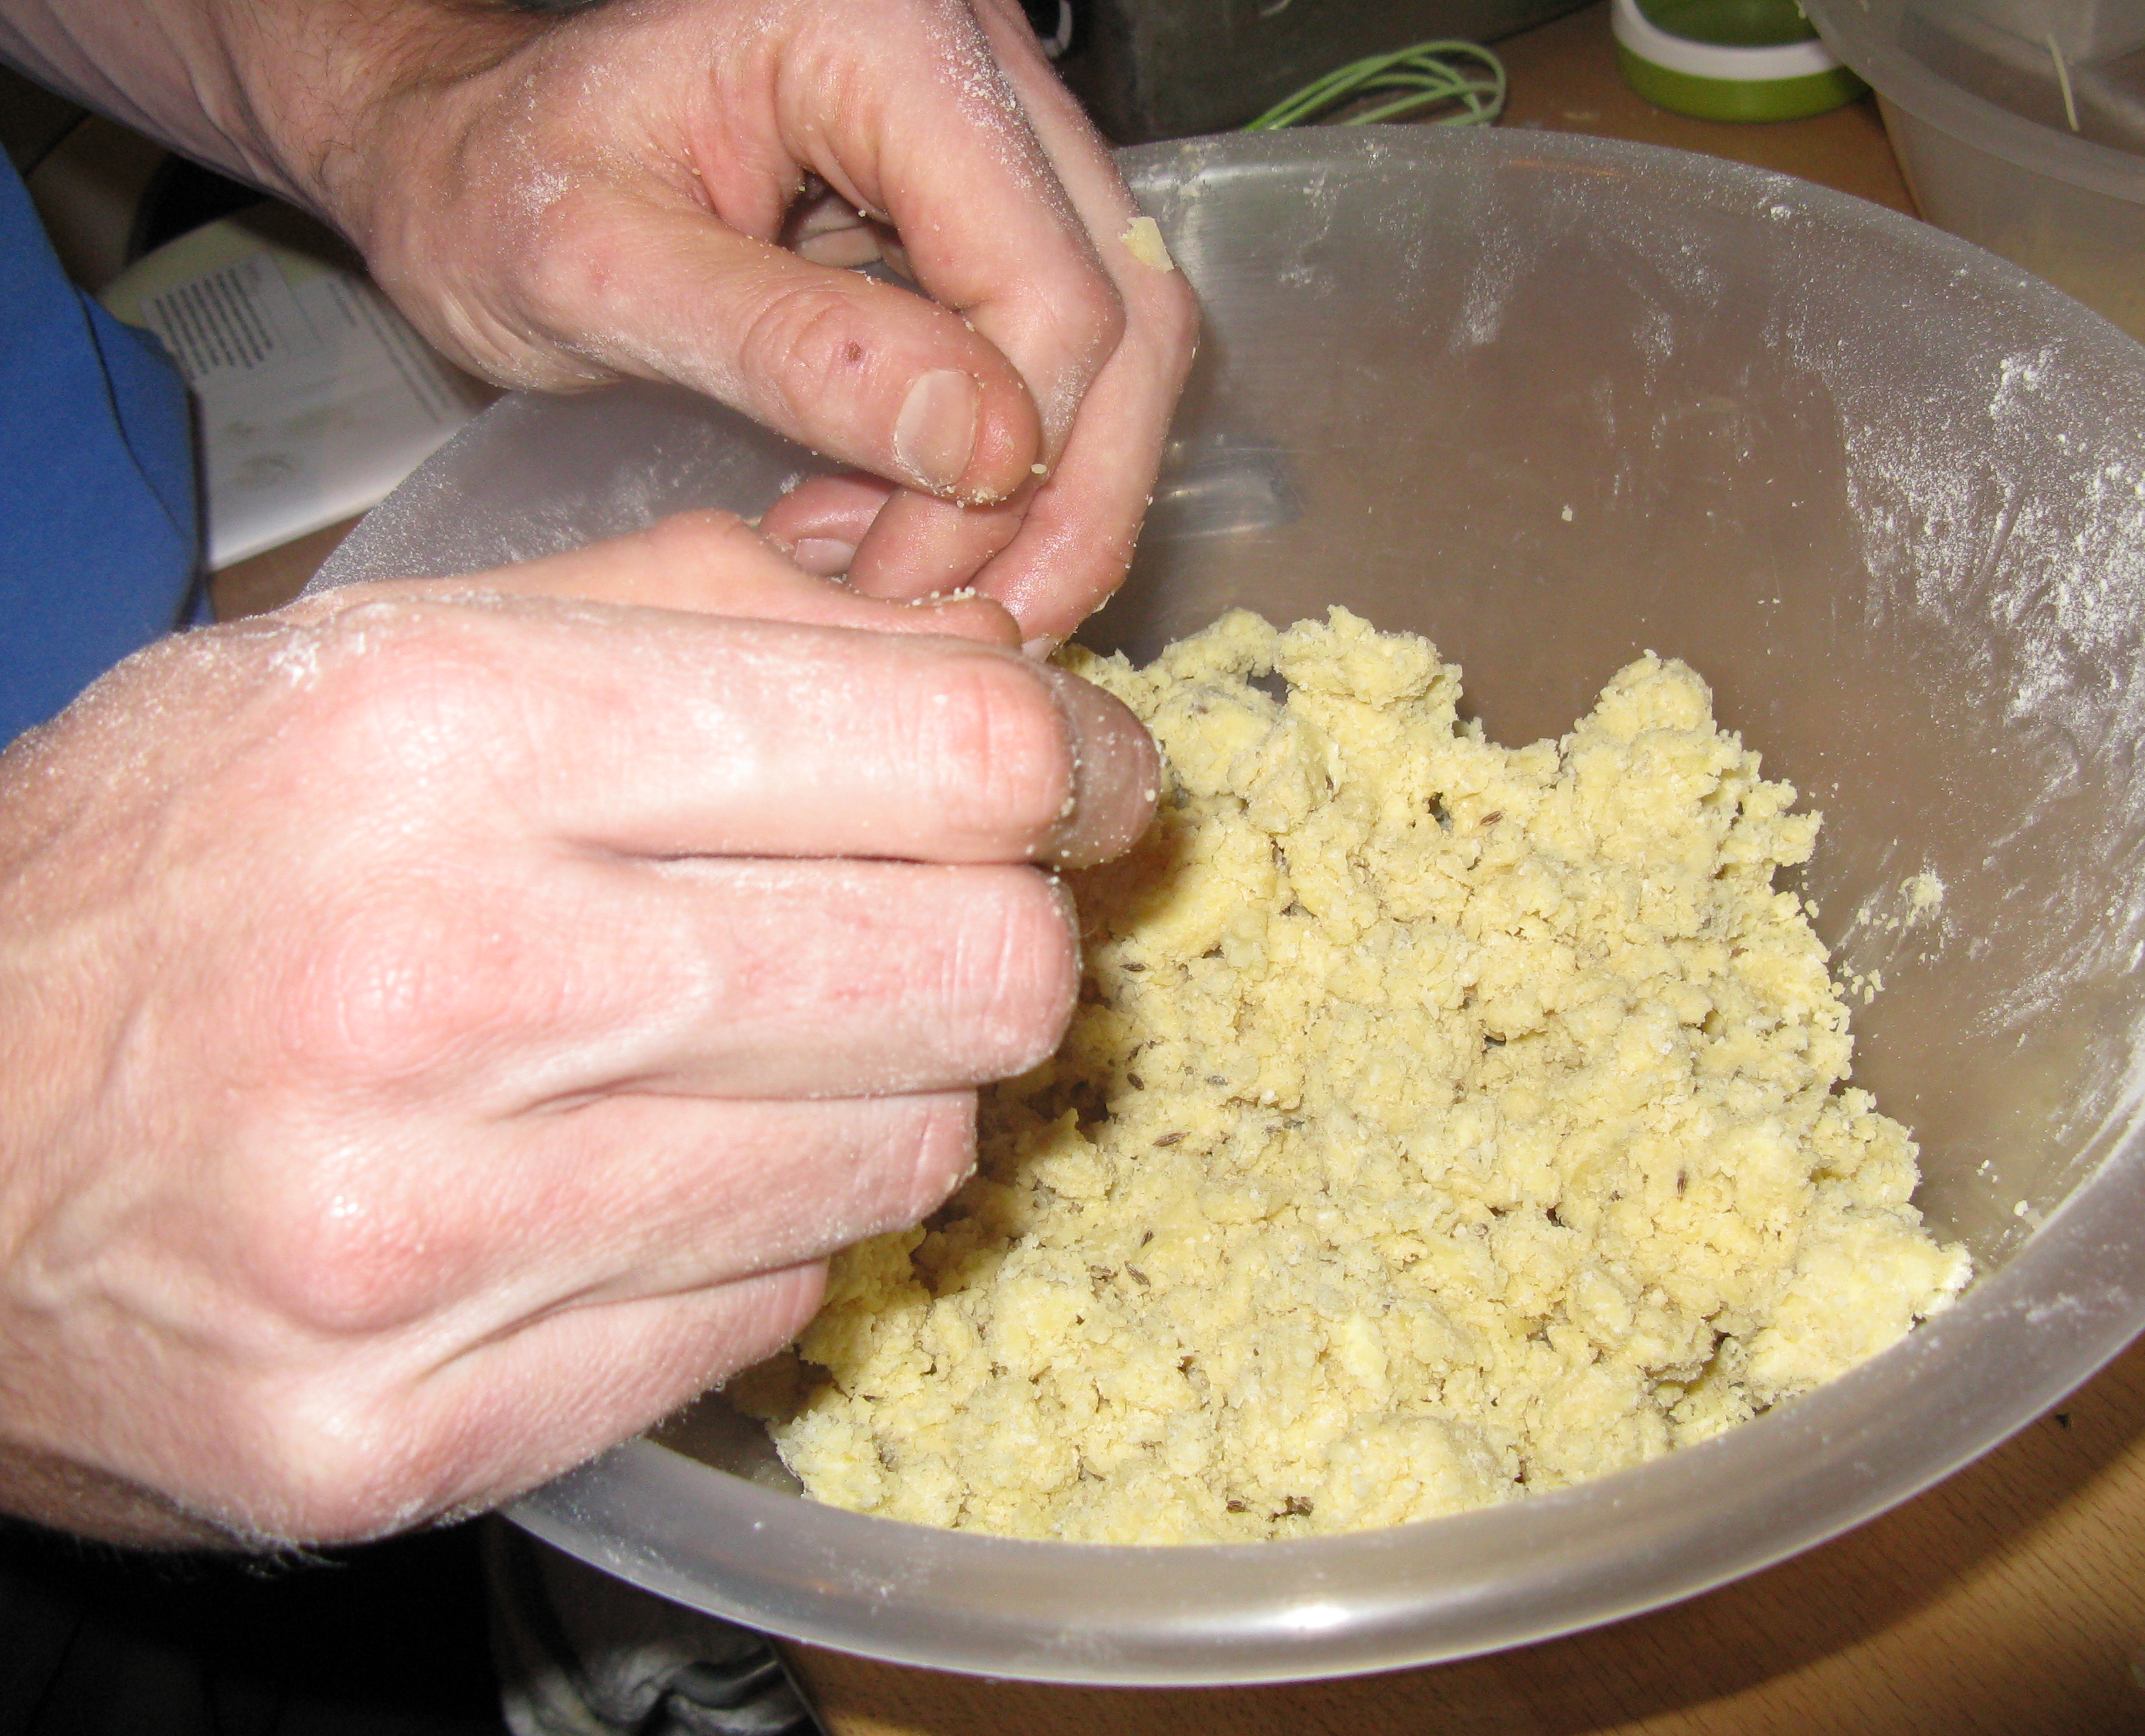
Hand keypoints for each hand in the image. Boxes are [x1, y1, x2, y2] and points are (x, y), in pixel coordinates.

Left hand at [0, 0, 1196, 643]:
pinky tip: (911, 521)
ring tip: (917, 578)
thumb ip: (788, 349)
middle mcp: (973, 60)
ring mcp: (995, 129)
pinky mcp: (986, 200)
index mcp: (881, 37)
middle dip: (1064, 500)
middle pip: (1123, 313)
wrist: (467, 149)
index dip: (1010, 467)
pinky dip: (1013, 463)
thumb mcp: (594, 271)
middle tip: (968, 627)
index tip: (900, 584)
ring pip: (1120, 339)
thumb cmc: (493, 185)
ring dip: (1049, 493)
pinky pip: (1066, 347)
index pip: (1045, 286)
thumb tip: (988, 448)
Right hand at [0, 512, 1156, 1546]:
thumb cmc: (171, 873)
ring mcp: (424, 1245)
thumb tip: (1000, 666)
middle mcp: (440, 991)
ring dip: (888, 1087)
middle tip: (933, 913)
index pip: (945, 757)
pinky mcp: (409, 1430)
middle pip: (975, 972)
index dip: (1067, 763)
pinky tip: (653, 1174)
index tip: (1080, 779)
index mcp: (441, 740)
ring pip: (905, 1158)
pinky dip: (763, 1231)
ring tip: (765, 1041)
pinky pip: (768, 1314)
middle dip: (999, 931)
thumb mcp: (391, 657)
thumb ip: (711, 618)